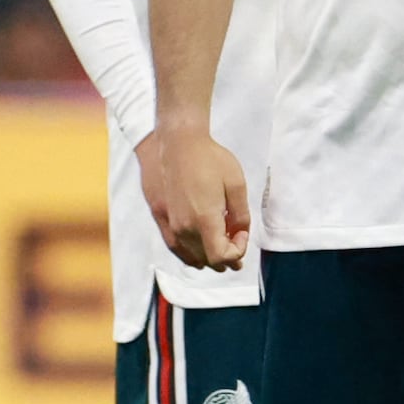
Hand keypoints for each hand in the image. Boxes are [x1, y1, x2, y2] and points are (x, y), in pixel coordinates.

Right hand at [140, 120, 248, 272]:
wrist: (178, 143)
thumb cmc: (208, 158)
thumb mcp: (236, 184)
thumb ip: (241, 215)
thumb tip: (239, 233)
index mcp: (204, 220)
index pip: (222, 256)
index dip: (238, 250)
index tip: (242, 232)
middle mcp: (184, 227)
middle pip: (208, 260)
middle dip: (227, 255)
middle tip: (237, 238)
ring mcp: (171, 224)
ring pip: (192, 257)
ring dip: (209, 256)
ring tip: (221, 242)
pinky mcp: (161, 217)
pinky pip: (176, 248)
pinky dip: (191, 254)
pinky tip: (199, 248)